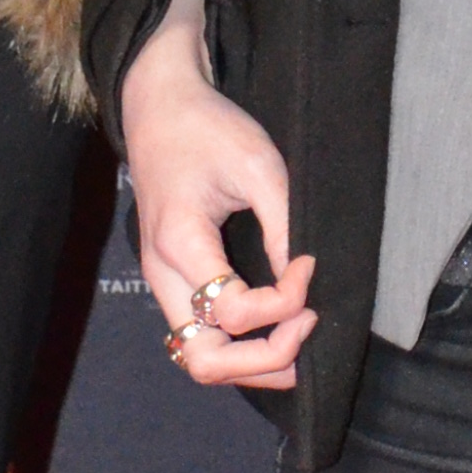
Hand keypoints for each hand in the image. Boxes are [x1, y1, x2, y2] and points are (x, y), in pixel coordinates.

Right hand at [120, 0, 317, 390]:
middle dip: (264, 360)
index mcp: (180, 244)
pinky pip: (201, 337)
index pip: (235, 312)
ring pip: (200, 359)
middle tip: (307, 326)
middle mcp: (163, 275)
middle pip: (205, 361)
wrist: (161, 109)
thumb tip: (306, 278)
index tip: (310, 266)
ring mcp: (163, 283)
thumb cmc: (208, 129)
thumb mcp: (258, 165)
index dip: (286, 302)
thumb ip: (283, 227)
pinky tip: (276, 327)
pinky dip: (239, 348)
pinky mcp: (172, 281)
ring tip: (297, 339)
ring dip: (252, 363)